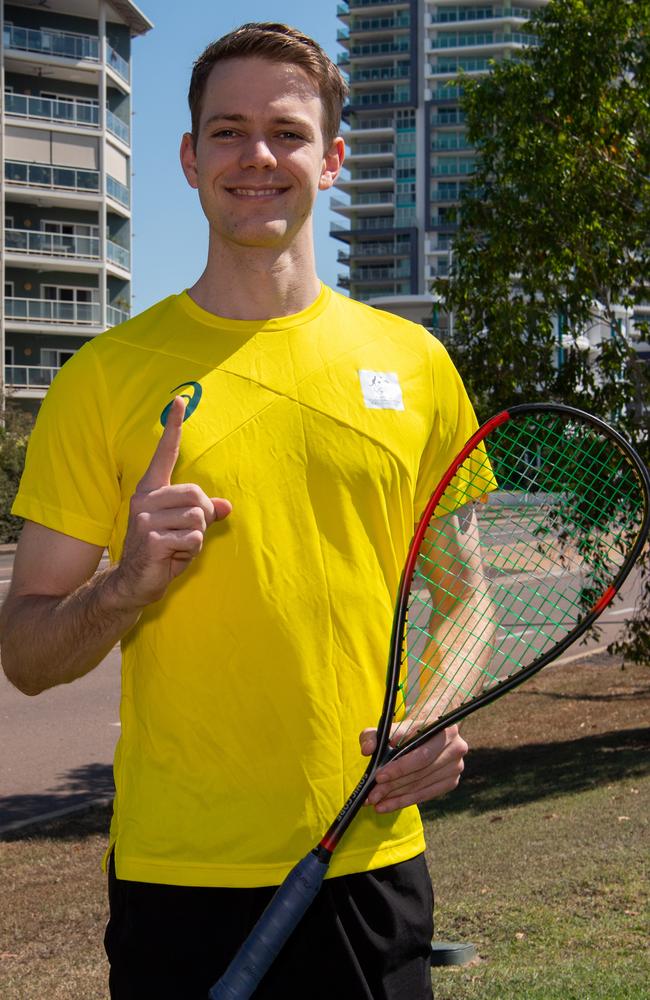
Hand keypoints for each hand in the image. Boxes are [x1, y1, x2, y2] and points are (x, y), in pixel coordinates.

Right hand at [112, 396, 231, 608]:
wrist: (133, 583)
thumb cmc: (161, 553)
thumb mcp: (185, 530)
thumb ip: (204, 514)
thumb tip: (227, 506)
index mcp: (150, 491)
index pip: (164, 454)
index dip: (173, 428)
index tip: (179, 400)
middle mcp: (145, 499)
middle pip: (197, 496)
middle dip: (202, 519)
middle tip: (186, 536)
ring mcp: (145, 518)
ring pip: (198, 518)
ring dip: (197, 538)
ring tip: (177, 547)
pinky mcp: (151, 538)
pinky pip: (193, 538)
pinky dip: (191, 551)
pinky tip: (173, 557)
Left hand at [359, 725, 467, 813]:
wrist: (427, 732)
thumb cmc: (406, 730)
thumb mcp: (387, 727)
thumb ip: (373, 735)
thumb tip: (367, 749)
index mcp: (443, 728)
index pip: (420, 755)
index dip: (399, 768)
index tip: (378, 777)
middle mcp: (455, 747)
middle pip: (420, 773)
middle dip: (393, 786)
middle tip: (372, 795)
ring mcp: (456, 766)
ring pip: (421, 786)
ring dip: (396, 797)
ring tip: (376, 802)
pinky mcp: (451, 781)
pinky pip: (426, 795)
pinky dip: (405, 801)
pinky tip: (388, 805)